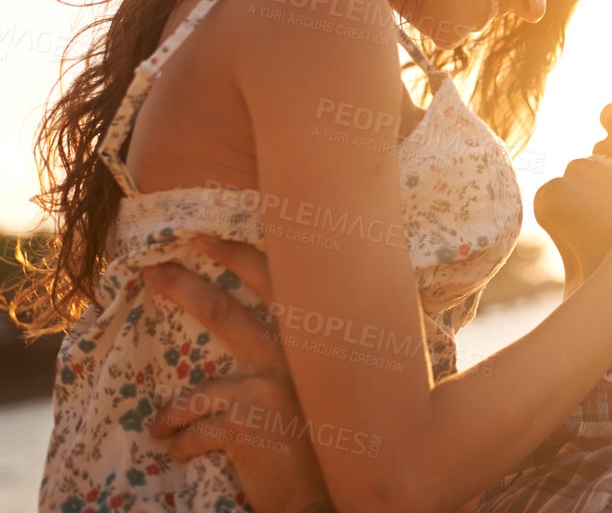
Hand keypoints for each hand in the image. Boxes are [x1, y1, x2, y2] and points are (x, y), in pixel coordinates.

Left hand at [144, 239, 335, 512]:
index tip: (207, 236)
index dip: (239, 255)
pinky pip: (192, 429)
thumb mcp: (343, 383)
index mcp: (315, 338)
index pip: (276, 281)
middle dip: (184, 286)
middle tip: (154, 271)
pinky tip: (185, 455)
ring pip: (197, 388)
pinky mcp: (240, 423)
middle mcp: (291, 354)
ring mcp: (264, 386)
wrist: (334, 493)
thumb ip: (325, 349)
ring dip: (174, 413)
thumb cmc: (341, 439)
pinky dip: (184, 444)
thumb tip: (309, 319)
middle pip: (225, 310)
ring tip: (163, 425)